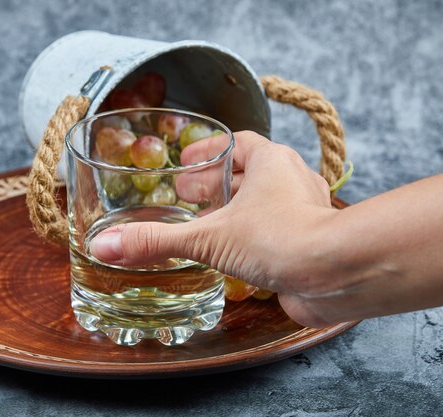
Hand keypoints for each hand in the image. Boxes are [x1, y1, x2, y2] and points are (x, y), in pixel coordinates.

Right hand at [89, 131, 338, 326]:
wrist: (337, 275)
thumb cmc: (280, 238)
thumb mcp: (208, 237)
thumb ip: (157, 241)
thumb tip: (106, 246)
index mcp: (271, 162)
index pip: (238, 143)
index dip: (209, 150)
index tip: (185, 162)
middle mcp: (292, 181)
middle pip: (251, 172)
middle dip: (217, 183)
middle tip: (186, 196)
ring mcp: (304, 213)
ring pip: (266, 203)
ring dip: (236, 210)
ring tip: (206, 225)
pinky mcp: (309, 244)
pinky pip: (277, 232)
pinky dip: (253, 237)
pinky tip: (235, 256)